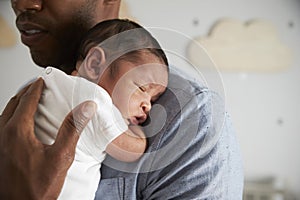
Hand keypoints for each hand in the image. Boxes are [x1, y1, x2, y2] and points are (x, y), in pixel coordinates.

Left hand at [0, 78, 96, 199]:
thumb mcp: (60, 157)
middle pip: (13, 103)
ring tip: (29, 100)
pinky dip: (12, 116)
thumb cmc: (37, 187)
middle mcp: (3, 134)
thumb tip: (85, 108)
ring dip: (17, 103)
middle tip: (37, 86)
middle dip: (26, 92)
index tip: (43, 80)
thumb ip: (72, 129)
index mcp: (17, 132)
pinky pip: (2, 125)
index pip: (27, 100)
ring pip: (5, 113)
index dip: (36, 88)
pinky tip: (21, 123)